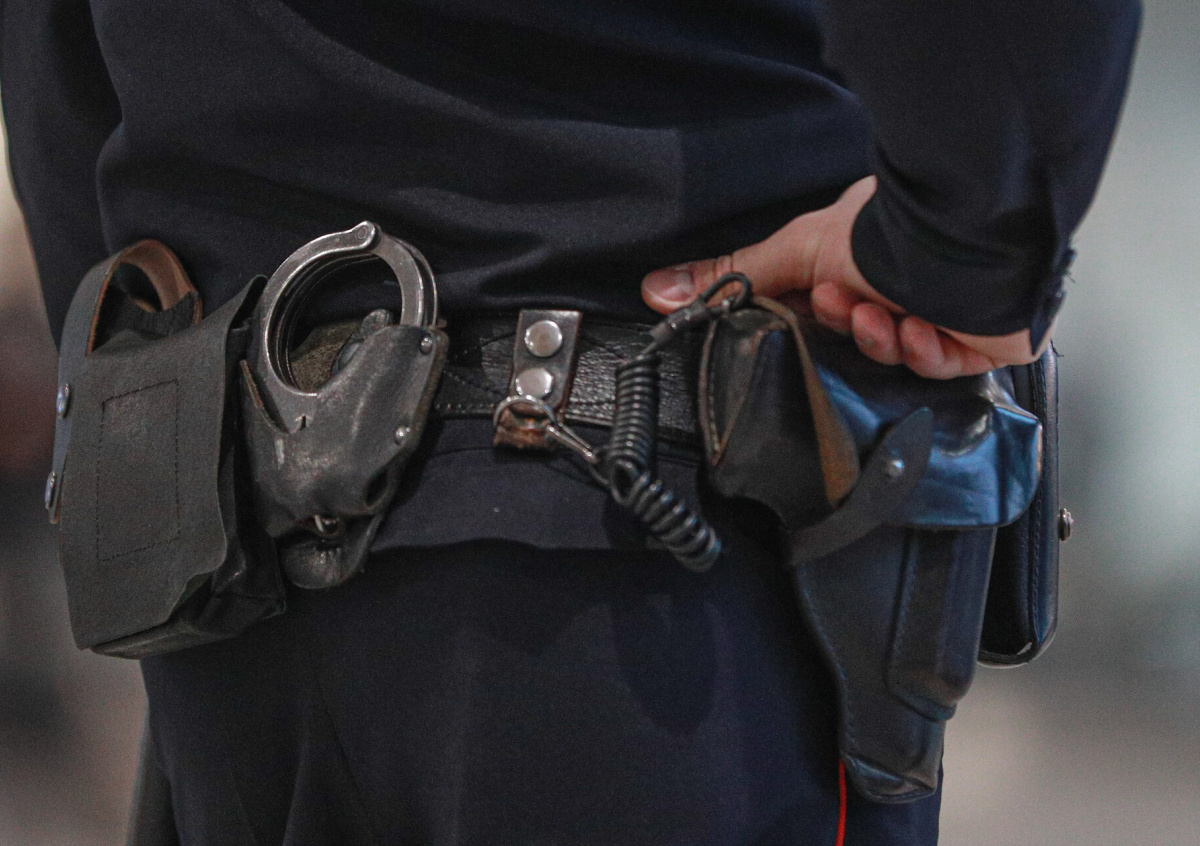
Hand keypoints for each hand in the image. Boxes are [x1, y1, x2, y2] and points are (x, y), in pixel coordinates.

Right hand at [641, 177, 1050, 378]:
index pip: (823, 300)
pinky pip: (939, 364)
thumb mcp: (795, 250)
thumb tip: (658, 289)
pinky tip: (920, 324)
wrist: (965, 245)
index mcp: (863, 255)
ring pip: (893, 350)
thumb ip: (732, 275)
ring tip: (879, 310)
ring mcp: (942, 309)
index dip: (810, 314)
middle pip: (856, 331)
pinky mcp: (975, 340)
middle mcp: (903, 279)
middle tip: (842, 305)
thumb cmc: (889, 232)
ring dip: (879, 334)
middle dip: (844, 323)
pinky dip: (923, 349)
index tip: (803, 308)